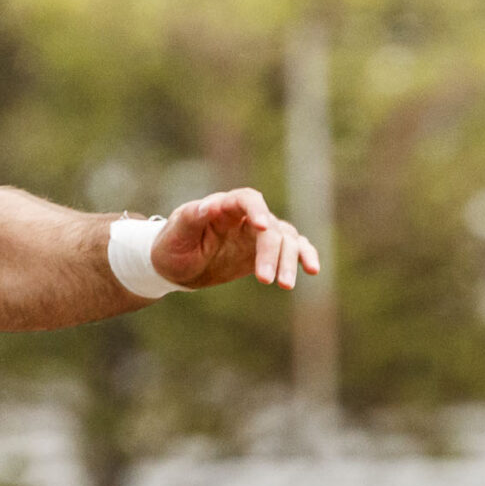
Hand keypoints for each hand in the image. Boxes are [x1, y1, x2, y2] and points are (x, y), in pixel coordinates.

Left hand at [151, 189, 321, 290]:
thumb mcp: (176, 233)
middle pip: (270, 228)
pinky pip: (292, 249)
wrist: (174, 266)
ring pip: (286, 240)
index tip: (263, 227)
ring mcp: (258, 234)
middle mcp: (246, 217)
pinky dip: (304, 256)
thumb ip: (192, 217)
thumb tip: (209, 206)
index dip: (258, 210)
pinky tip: (312, 270)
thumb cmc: (172, 245)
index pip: (247, 199)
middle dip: (271, 253)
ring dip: (289, 261)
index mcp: (223, 206)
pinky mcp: (264, 251)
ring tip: (285, 285)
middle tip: (265, 280)